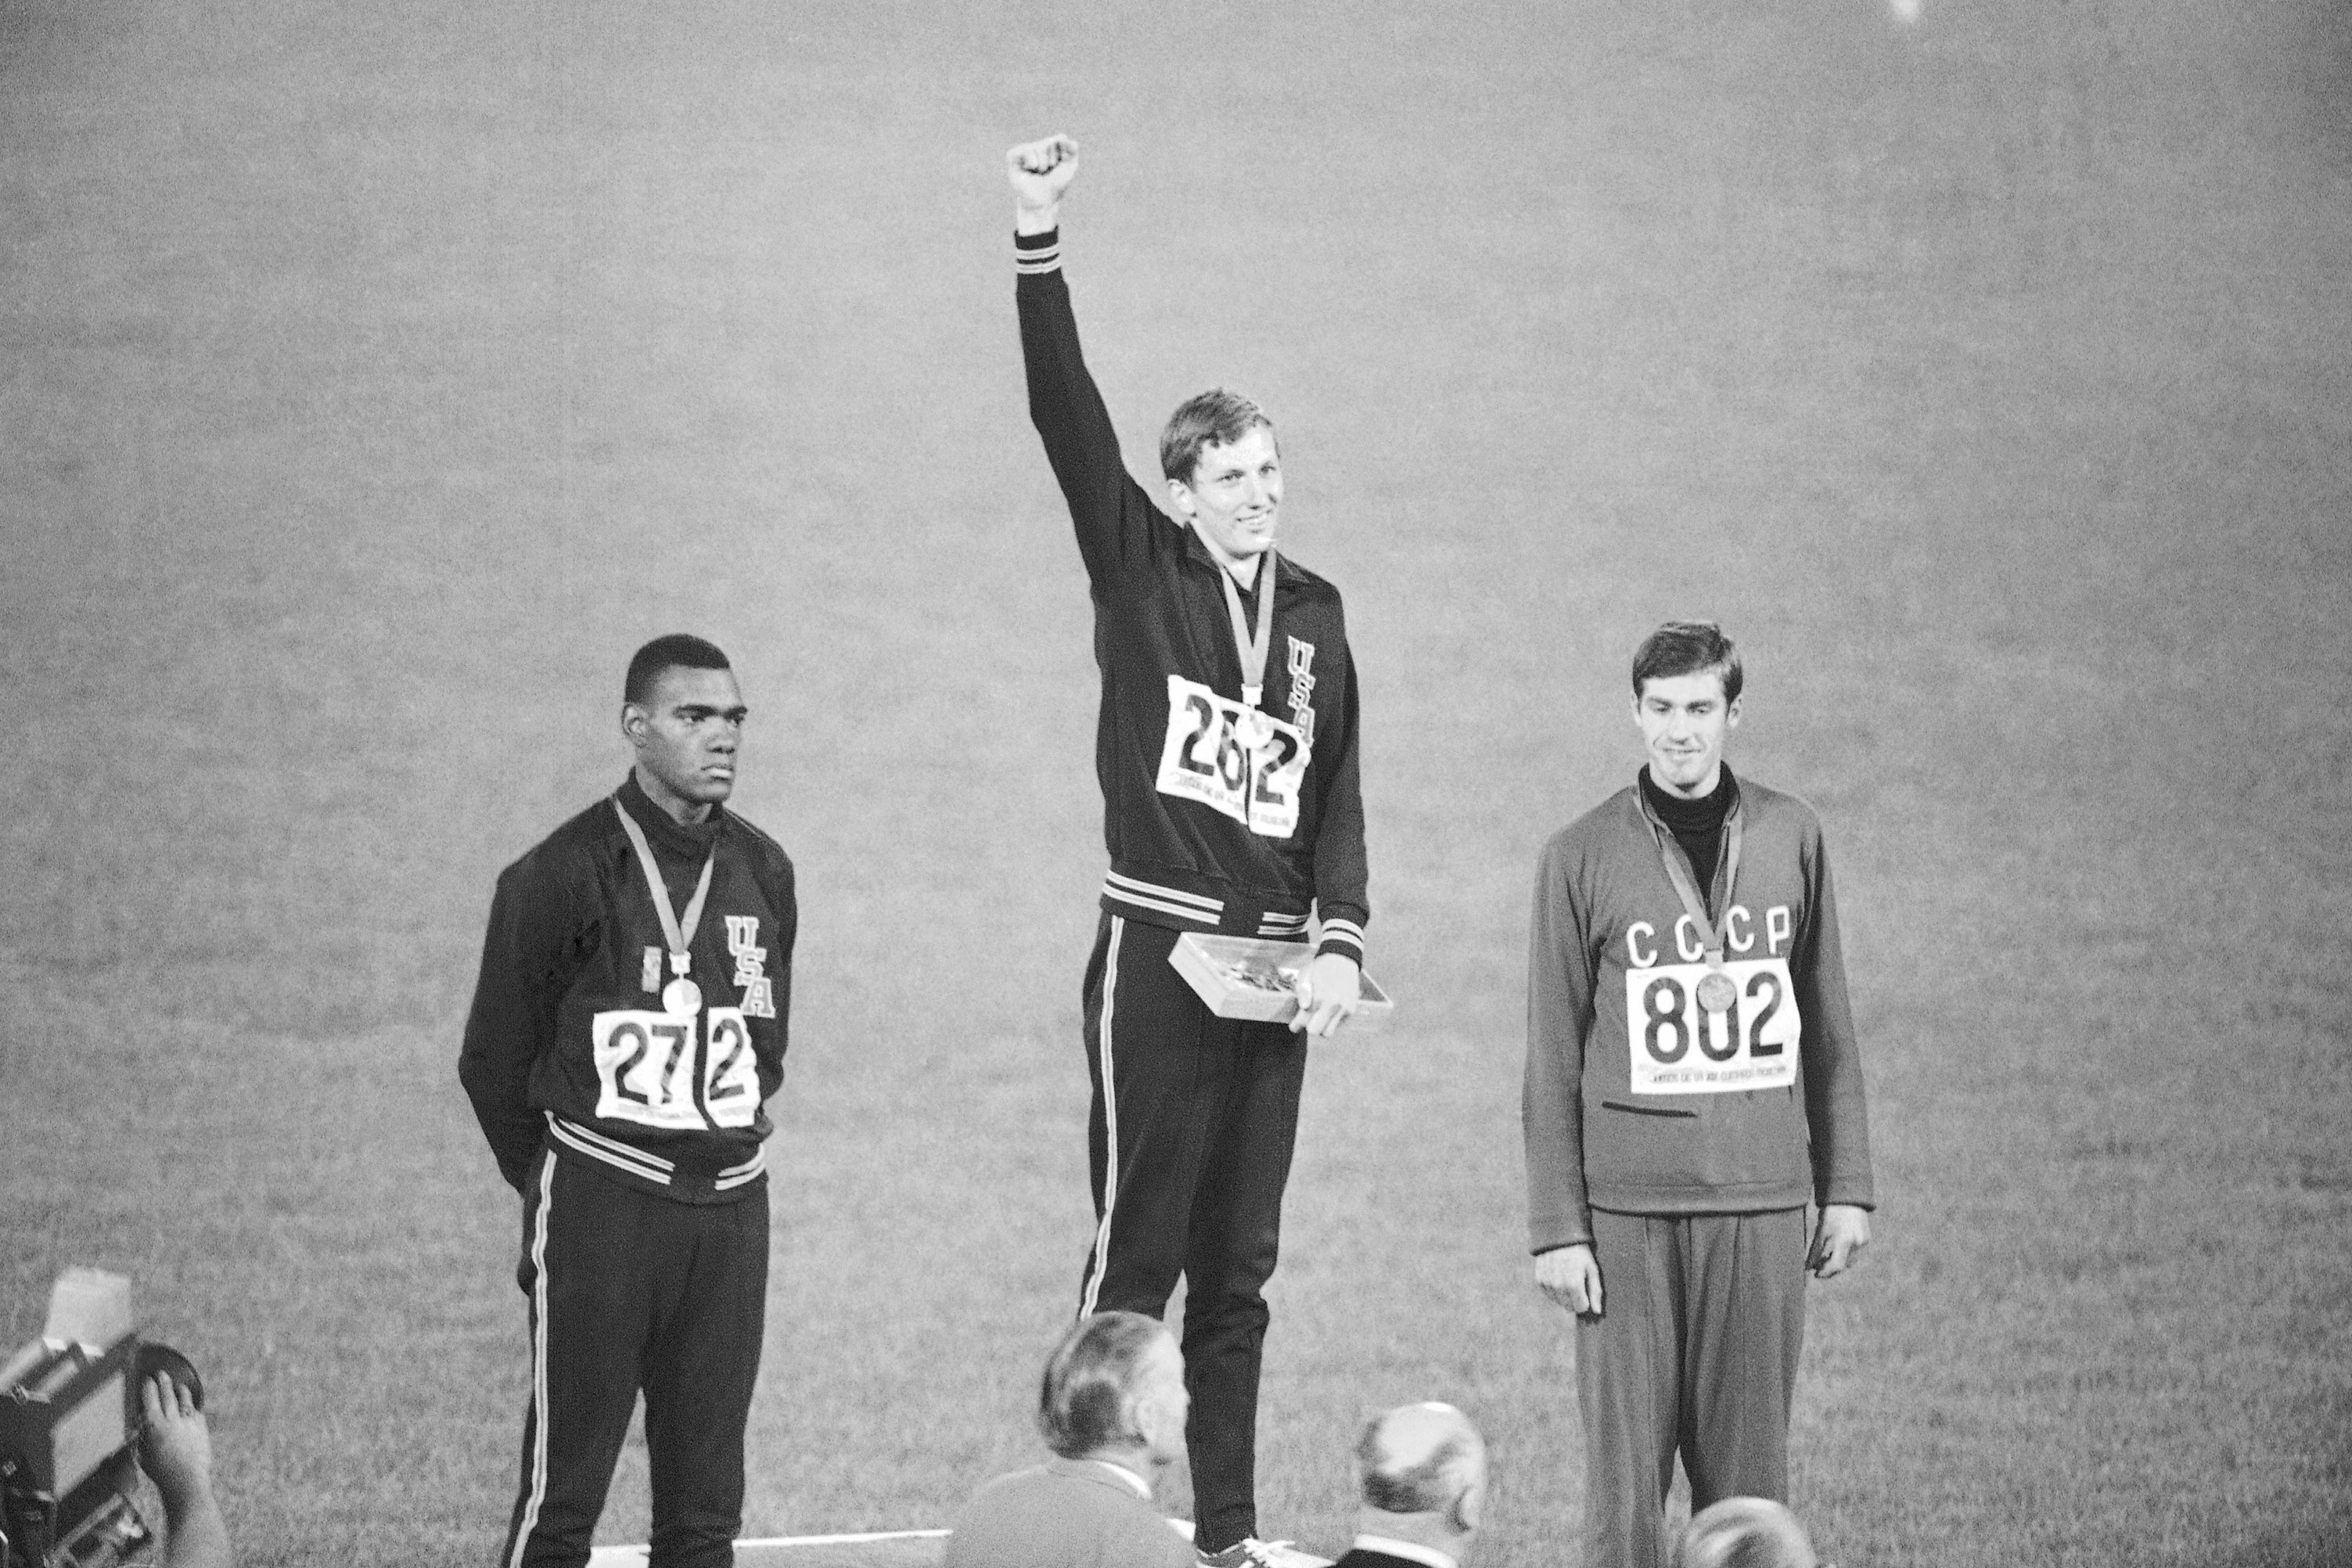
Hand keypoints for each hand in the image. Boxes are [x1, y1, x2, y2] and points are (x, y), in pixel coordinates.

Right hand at [140, 1372, 212, 1512]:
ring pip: (184, 1398)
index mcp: (154, 1426)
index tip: (147, 1379)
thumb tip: (140, 1426)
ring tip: (176, 1386)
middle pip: (167, 1394)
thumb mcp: (143, 1454)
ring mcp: (188, 1421)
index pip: (150, 1399)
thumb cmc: (161, 1471)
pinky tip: (190, 1403)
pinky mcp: (201, 1426)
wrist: (186, 1479)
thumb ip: (142, 1437)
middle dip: (163, 1381)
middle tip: (160, 1374)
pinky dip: (191, 1405)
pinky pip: (195, 1410)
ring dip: (179, 1390)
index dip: (148, 1387)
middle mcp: (172, 1419)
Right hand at [1006, 134, 1078, 230]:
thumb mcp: (1070, 167)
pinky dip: (1030, 161)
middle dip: (1052, 160)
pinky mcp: (1013, 158)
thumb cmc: (1056, 185)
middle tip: (1047, 171)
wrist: (1044, 201)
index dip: (1062, 154)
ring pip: (1036, 146)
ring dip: (1042, 164)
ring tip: (1038, 173)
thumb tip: (1065, 137)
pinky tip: (1030, 169)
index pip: (1058, 139)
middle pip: (1047, 142)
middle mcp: (1036, 147)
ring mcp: (1024, 152)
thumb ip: (1072, 150)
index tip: (1060, 166)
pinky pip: (1021, 150)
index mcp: (1049, 147)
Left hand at [1288, 952, 1359, 1037]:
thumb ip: (1302, 992)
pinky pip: (1338, 1026)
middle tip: (1306, 1020)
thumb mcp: (1305, 974)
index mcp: (1320, 996)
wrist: (1343, 960)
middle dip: (1308, 1027)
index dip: (1296, 1025)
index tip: (1294, 1025)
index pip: (1304, 1022)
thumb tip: (1304, 1007)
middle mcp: (1334, 1005)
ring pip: (1328, 1033)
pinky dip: (1331, 1022)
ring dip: (1321, 1027)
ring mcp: (1344, 1009)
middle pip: (1316, 1031)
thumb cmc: (1320, 968)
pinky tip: (1328, 1010)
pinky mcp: (1351, 1011)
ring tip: (1318, 1016)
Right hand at [1535, 1244, 1602, 1317]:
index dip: (1585, 1302)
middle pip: (1568, 1306)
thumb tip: (1597, 1312)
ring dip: (1564, 1296)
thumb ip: (1595, 1291)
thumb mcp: (1592, 1269)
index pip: (1580, 1307)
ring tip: (1568, 1279)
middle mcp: (1558, 1285)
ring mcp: (1547, 1283)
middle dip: (1575, 1300)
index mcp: (1574, 1283)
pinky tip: (1559, 1279)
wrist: (1559, 1236)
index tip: (1586, 1292)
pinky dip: (1554, 1291)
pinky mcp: (1539, 1279)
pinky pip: (1548, 1294)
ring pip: (1558, 1301)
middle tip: (1578, 1285)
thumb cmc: (1580, 1253)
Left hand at [1808, 1204, 1870, 1278]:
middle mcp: (1857, 1243)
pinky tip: (1837, 1250)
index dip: (1825, 1273)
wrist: (1848, 1198)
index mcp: (1844, 1240)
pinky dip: (1845, 1255)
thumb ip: (1815, 1250)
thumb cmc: (1831, 1213)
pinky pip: (1855, 1254)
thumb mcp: (1821, 1230)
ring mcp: (1864, 1242)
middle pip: (1843, 1266)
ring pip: (1850, 1261)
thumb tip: (1809, 1267)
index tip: (1816, 1274)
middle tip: (1818, 1267)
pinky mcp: (1867, 1240)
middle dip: (1830, 1269)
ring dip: (1838, 1263)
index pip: (1836, 1265)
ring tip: (1826, 1258)